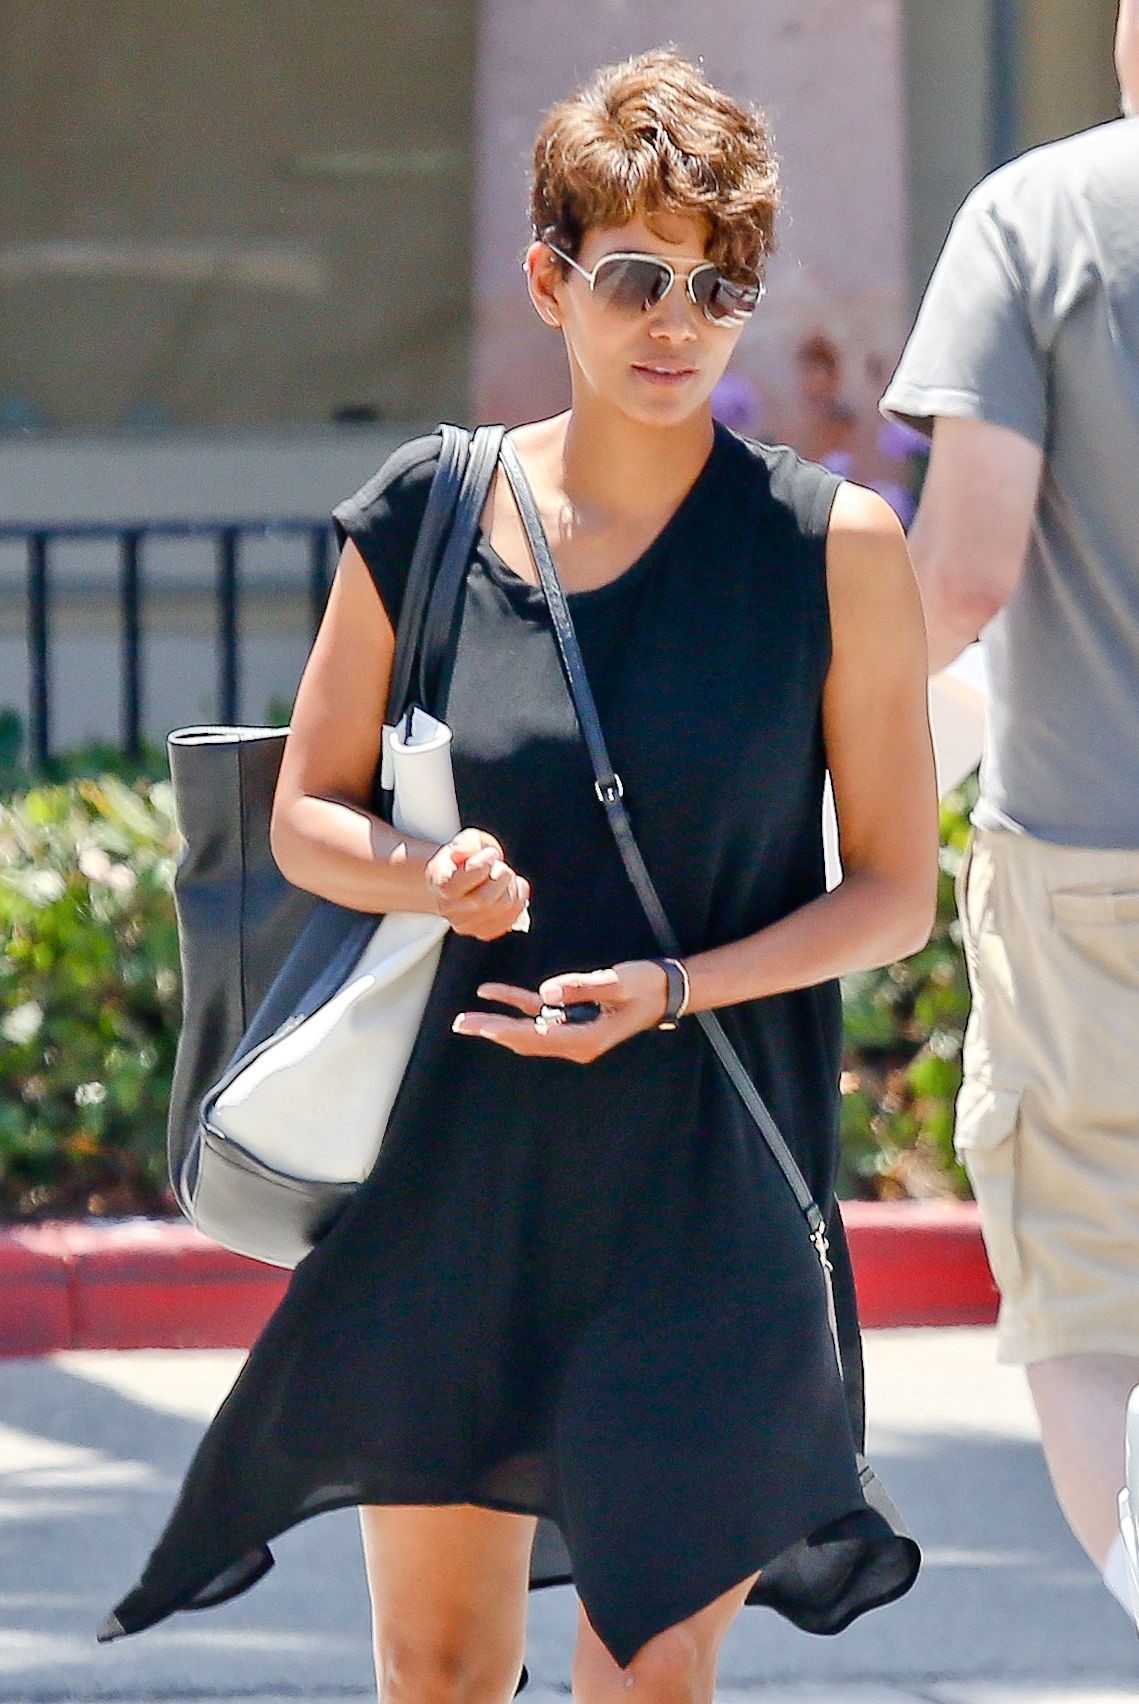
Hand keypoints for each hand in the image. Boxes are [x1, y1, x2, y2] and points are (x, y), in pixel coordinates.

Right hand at [425, 828, 530, 940]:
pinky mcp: (484, 932)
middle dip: (501, 876)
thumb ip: (466, 843)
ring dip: (511, 886)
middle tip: (500, 864)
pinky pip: (512, 918)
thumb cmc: (466, 857)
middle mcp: (447, 909)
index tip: (491, 854)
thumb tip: (464, 852)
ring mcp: (465, 925)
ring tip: (503, 875)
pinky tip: (509, 889)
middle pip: (483, 900)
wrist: (464, 877)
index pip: (454, 886)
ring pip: (502, 907)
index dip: (479, 868)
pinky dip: (519, 899)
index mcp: (438, 883)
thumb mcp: (467, 840)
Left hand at [452, 961, 669, 1062]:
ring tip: (467, 1018)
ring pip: (527, 1029)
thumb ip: (580, 987)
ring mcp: (573, 1030)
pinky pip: (539, 1012)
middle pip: (524, 1039)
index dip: (504, 1030)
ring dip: (498, 1022)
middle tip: (460, 1024)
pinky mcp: (573, 1016)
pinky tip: (492, 992)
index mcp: (584, 1039)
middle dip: (492, 1031)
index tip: (479, 1025)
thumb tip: (545, 991)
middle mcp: (575, 1041)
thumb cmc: (645, 986)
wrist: (667, 988)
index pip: (535, 1036)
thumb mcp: (616, 983)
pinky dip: (516, 1003)